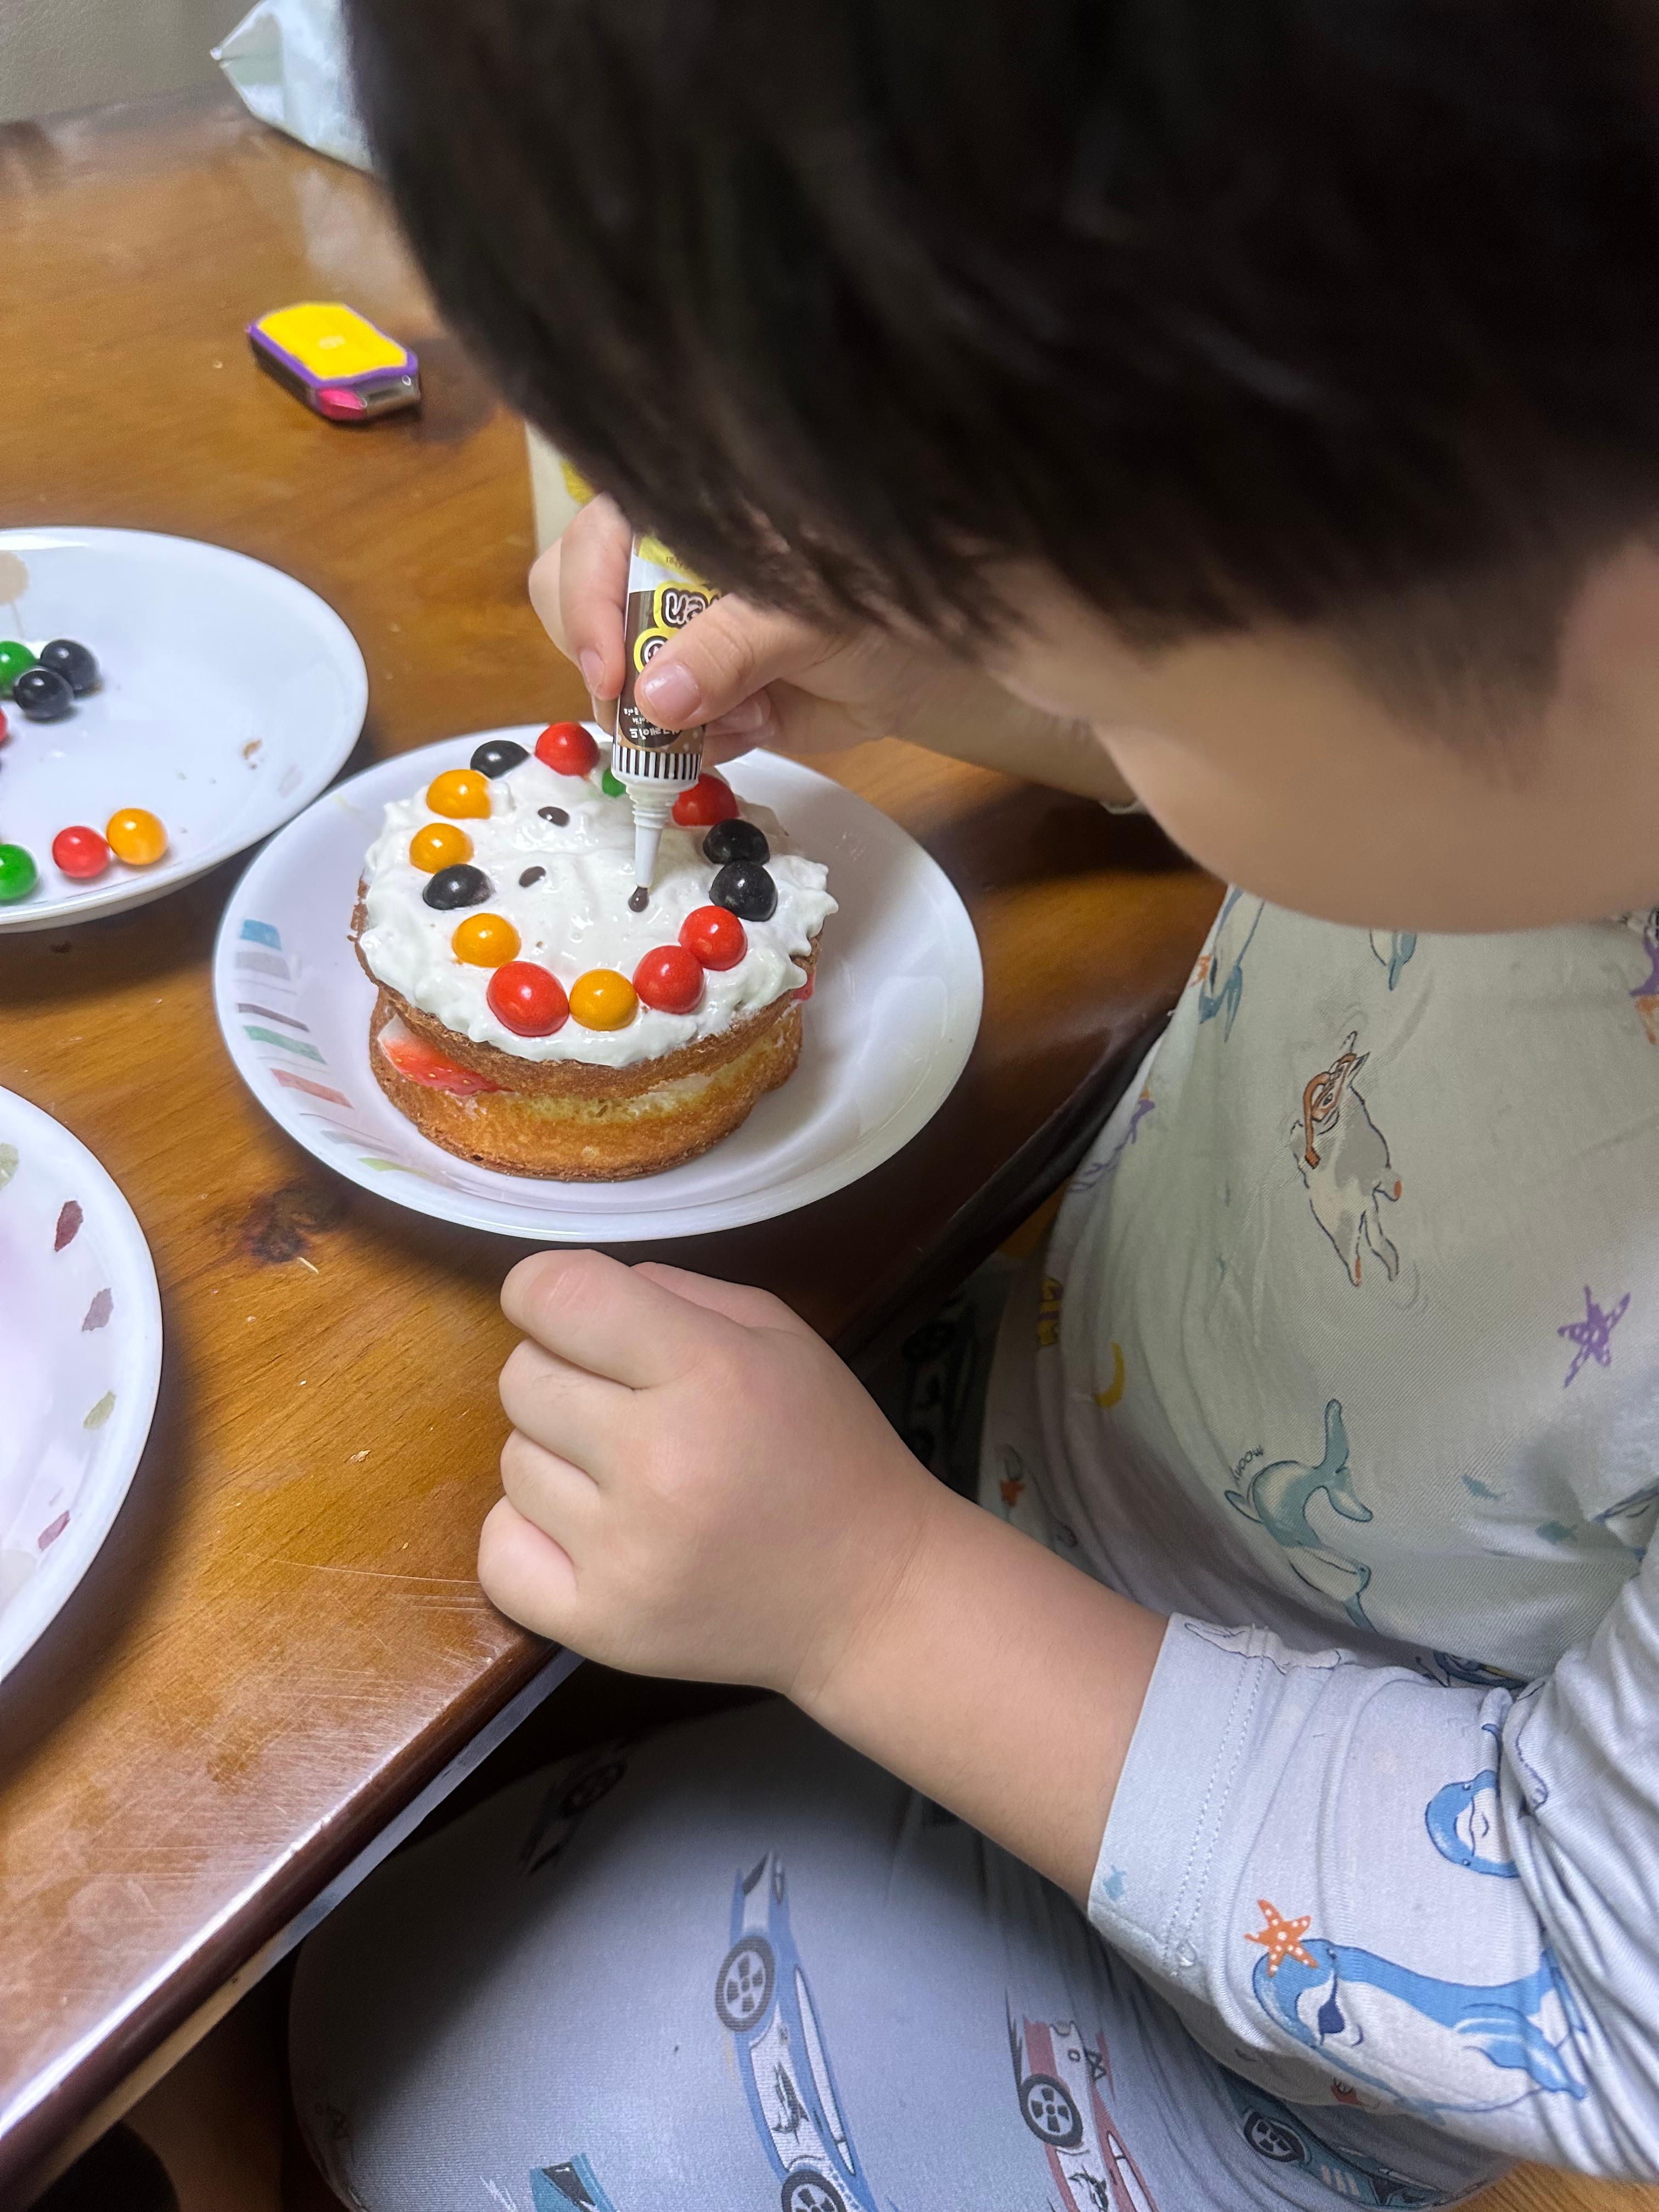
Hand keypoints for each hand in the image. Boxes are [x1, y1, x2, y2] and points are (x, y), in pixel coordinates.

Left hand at [481, 1249, 941, 1696]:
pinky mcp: (600, 1625)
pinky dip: (530, 1534)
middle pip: (521, 1377)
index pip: (557, 1295)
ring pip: (510, 1461)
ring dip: (556, 1457)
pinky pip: (498, 1551)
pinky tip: (590, 1531)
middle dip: (562, 1376)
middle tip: (625, 1406)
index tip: (564, 1312)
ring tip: (628, 1477)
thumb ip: (673, 1292)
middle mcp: (658, 1459)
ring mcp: (624, 1551)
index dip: (541, 1290)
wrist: (873, 1593)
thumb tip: (567, 1295)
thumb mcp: (780, 1335)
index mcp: (709, 1370)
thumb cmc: (825, 1449)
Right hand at [529, 496, 1134, 800]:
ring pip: (614, 684)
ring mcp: (678, 638)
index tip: (616, 678)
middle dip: (611, 669)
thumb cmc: (887, 592)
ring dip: (659, 717)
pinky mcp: (705, 701)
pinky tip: (756, 726)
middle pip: (577, 609)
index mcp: (682, 512)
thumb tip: (653, 700)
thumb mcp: (813, 612)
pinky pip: (666, 735)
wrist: (946, 652)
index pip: (590, 542)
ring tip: (741, 717)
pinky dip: (696, 747)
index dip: (589, 607)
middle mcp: (665, 570)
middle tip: (651, 720)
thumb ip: (732, 648)